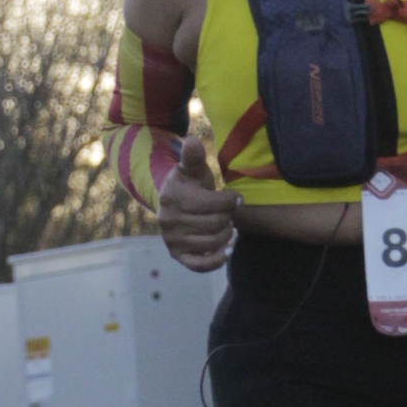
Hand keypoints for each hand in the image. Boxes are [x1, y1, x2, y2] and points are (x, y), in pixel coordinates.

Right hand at [158, 135, 239, 270]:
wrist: (173, 204)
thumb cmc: (190, 184)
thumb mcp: (192, 168)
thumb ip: (194, 156)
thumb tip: (191, 141)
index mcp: (173, 197)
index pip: (211, 203)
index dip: (230, 201)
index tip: (237, 199)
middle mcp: (169, 220)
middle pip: (214, 224)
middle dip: (228, 218)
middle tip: (230, 213)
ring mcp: (171, 240)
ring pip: (211, 243)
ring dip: (226, 236)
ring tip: (227, 227)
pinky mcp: (177, 255)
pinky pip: (198, 265)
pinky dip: (215, 261)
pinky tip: (227, 252)